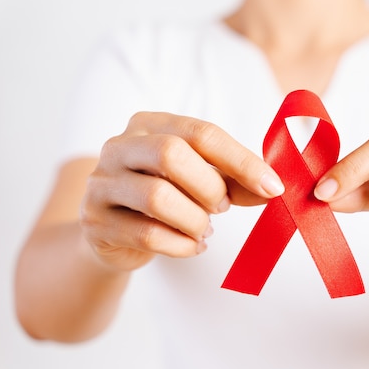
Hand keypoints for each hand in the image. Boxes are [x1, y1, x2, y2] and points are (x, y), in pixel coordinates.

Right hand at [80, 112, 284, 270]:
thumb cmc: (165, 197)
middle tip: (222, 208)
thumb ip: (234, 180)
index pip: (202, 133)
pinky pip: (147, 235)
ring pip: (158, 197)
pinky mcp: (95, 221)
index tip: (272, 187)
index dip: (242, 161)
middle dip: (210, 188)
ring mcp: (102, 183)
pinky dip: (181, 245)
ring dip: (195, 220)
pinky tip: (191, 245)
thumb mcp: (200, 180)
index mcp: (150, 124)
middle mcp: (120, 146)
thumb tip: (272, 189)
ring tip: (204, 229)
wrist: (112, 231)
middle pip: (172, 154)